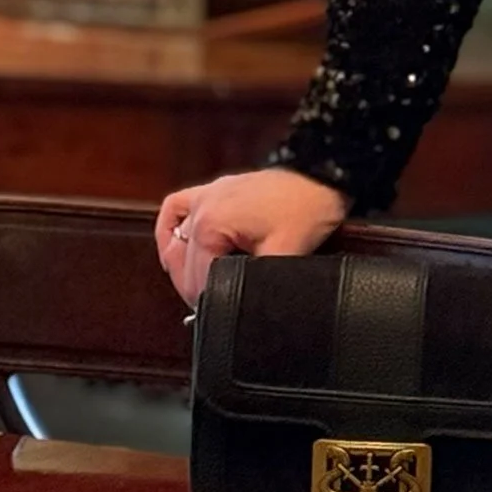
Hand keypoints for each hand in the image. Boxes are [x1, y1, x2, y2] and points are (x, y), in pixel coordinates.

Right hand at [155, 168, 349, 308]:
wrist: (320, 177)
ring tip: (202, 285)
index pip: (195, 279)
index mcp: (212, 224)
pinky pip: (176, 208)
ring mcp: (205, 195)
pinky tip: (177, 248)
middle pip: (182, 264)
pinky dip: (172, 229)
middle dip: (196, 289)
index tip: (221, 315)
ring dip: (182, 266)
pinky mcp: (214, 190)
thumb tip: (246, 310)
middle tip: (216, 306)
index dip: (209, 302)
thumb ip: (257, 284)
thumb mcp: (284, 255)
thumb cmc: (305, 210)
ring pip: (174, 240)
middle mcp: (201, 207)